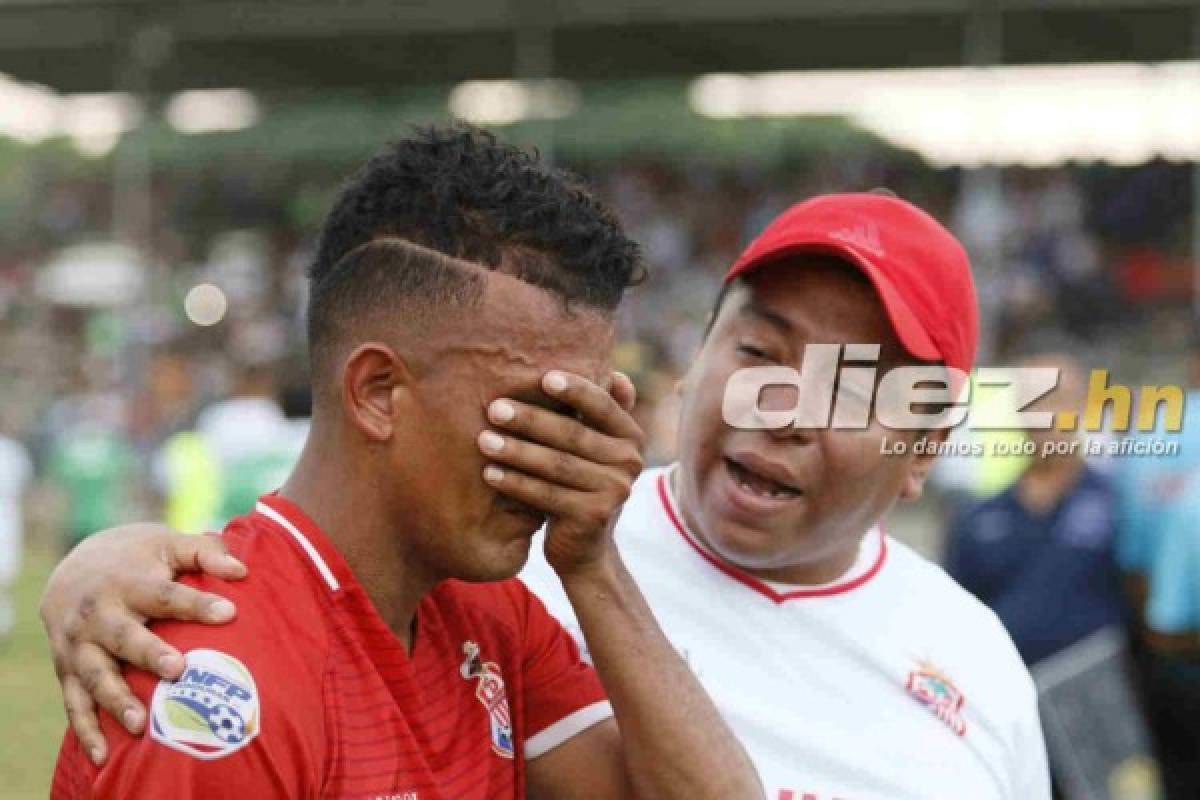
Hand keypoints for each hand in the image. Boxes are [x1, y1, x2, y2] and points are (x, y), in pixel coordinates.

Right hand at [39, 524, 245, 764]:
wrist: (70, 564)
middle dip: (148, 653)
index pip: (166, 595)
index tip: (229, 613)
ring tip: (139, 723)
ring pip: (96, 674)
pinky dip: (85, 730)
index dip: (197, 604)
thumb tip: (242, 570)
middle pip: (124, 636)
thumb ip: (206, 553)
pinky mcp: (67, 669)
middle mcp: (99, 614)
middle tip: (177, 669)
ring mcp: (79, 644)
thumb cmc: (137, 557)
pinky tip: (102, 755)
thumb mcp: (168, 543)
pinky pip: (74, 703)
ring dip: (115, 699)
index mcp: (128, 582)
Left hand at [478, 370, 643, 577]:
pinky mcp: (595, 516)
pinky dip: (515, 483)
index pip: (602, 405)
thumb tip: (614, 372)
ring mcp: (615, 491)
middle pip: (573, 435)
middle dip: (530, 419)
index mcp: (631, 436)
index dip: (575, 390)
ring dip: (516, 450)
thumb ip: (600, 412)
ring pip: (556, 465)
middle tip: (494, 408)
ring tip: (483, 439)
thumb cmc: (580, 483)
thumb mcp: (594, 446)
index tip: (542, 377)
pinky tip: (489, 473)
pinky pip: (547, 494)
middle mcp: (630, 461)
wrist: (584, 548)